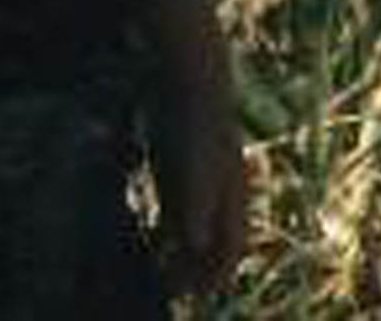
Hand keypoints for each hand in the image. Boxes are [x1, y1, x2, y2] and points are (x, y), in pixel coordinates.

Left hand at [150, 93, 247, 297]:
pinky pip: (170, 217)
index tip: (196, 298)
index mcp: (232, 198)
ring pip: (189, 237)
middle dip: (195, 275)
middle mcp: (217, 197)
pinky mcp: (172, 175)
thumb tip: (197, 244)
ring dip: (177, 260)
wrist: (186, 80)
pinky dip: (162, 238)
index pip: (230, 251)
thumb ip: (197, 203)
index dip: (216, 277)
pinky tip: (148, 248)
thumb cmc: (196, 121)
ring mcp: (194, 187)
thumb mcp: (196, 162)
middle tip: (173, 295)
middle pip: (210, 249)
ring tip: (158, 280)